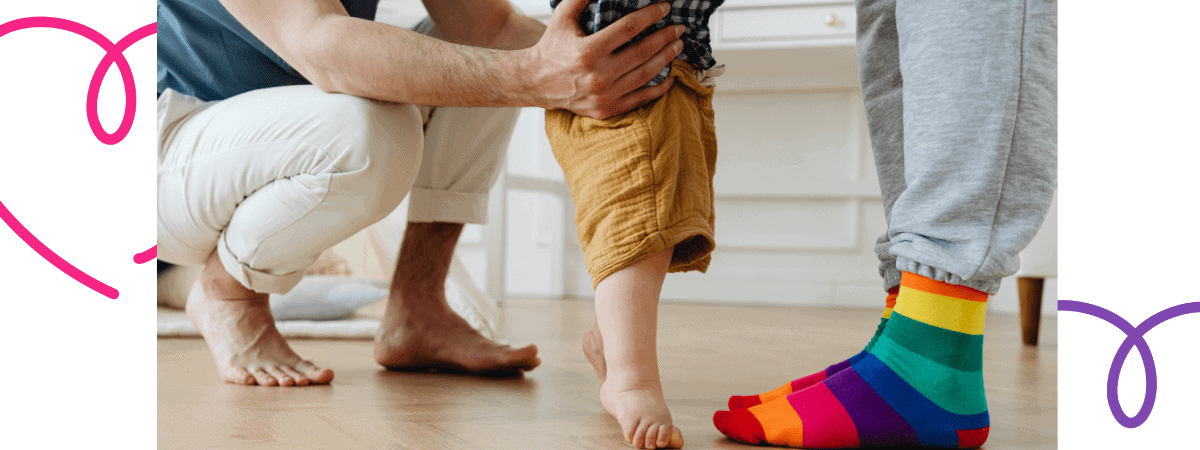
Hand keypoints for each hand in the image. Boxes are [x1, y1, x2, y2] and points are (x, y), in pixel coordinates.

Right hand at [522, 0, 684, 118]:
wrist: (536, 82)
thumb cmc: (552, 47)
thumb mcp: (562, 17)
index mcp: (588, 50)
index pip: (629, 28)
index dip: (650, 16)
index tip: (664, 8)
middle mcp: (598, 75)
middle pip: (642, 52)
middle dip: (665, 38)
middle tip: (679, 29)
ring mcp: (604, 95)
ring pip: (645, 75)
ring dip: (666, 59)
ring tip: (677, 46)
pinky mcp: (607, 109)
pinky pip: (640, 99)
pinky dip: (658, 88)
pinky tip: (670, 76)